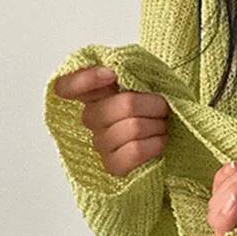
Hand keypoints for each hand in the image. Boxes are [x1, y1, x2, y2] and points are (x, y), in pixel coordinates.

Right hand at [52, 66, 169, 176]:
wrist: (170, 136)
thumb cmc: (155, 108)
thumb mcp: (145, 81)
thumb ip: (129, 71)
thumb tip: (117, 69)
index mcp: (94, 94)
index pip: (66, 86)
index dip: (84, 79)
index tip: (111, 75)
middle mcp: (91, 119)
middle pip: (124, 105)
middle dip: (154, 104)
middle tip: (162, 108)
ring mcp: (100, 144)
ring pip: (134, 127)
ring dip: (158, 125)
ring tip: (162, 126)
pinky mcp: (113, 166)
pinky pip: (136, 150)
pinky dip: (156, 144)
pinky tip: (160, 141)